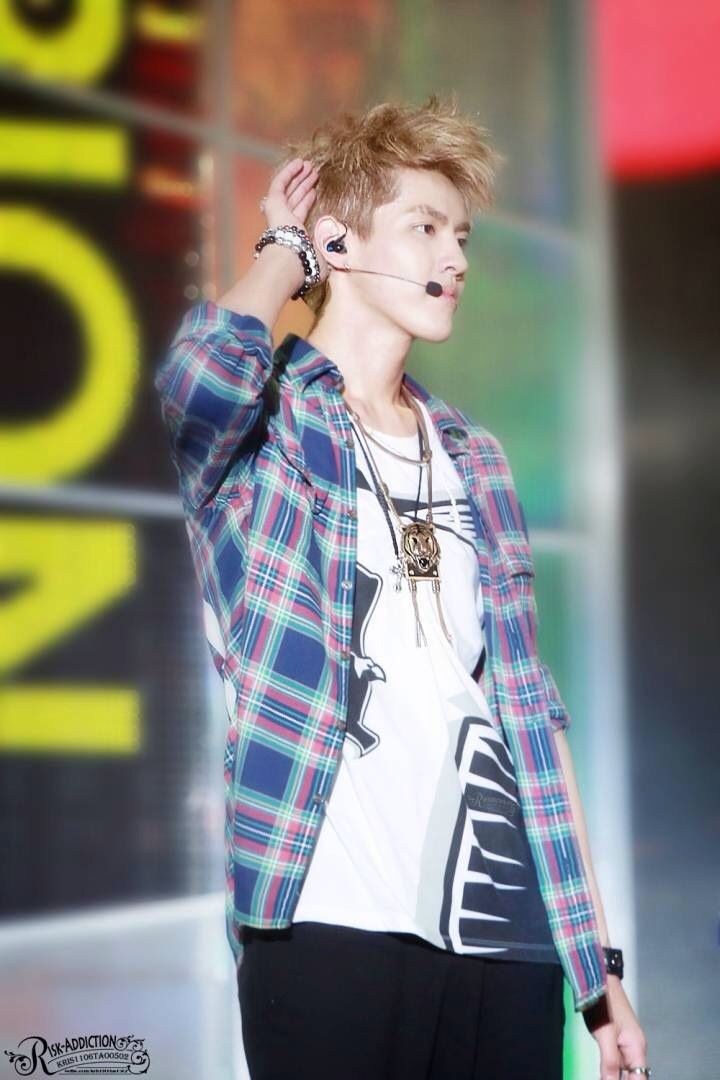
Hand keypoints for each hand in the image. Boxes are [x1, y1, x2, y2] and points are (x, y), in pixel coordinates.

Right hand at [261, 158, 329, 282]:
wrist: (290, 260)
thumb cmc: (306, 262)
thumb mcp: (322, 256)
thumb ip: (328, 248)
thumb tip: (337, 245)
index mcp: (294, 233)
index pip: (300, 213)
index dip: (307, 201)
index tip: (315, 191)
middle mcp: (284, 222)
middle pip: (295, 198)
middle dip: (304, 185)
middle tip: (313, 173)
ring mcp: (278, 212)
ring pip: (289, 189)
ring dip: (298, 177)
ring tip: (309, 165)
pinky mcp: (273, 203)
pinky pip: (280, 183)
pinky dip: (288, 172)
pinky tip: (298, 163)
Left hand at [583, 978, 647, 1079]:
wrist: (598, 979)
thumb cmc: (604, 1004)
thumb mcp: (605, 1035)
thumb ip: (610, 1062)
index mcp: (637, 1048)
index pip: (640, 1079)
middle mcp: (634, 1048)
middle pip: (633, 1076)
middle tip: (604, 1079)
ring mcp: (625, 1043)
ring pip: (623, 1070)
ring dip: (614, 1076)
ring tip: (602, 1078)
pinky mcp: (615, 1038)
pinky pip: (615, 1060)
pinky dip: (610, 1070)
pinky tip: (601, 1074)